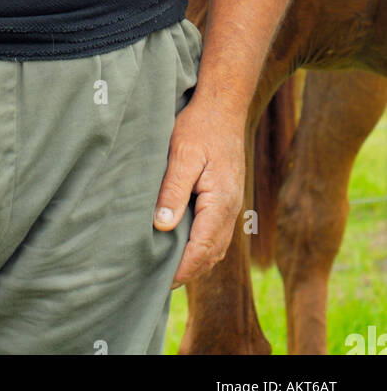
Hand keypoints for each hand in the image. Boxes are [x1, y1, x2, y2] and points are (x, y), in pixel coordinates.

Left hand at [151, 96, 244, 287]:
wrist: (223, 107)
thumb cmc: (200, 128)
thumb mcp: (182, 156)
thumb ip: (173, 191)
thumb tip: (163, 227)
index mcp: (220, 203)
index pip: (202, 249)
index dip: (183, 269)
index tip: (161, 283)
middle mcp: (230, 209)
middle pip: (212, 254)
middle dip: (188, 271)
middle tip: (159, 283)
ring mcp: (231, 205)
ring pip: (216, 246)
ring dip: (195, 261)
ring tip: (167, 270)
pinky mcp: (226, 198)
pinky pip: (216, 233)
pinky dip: (201, 246)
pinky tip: (182, 245)